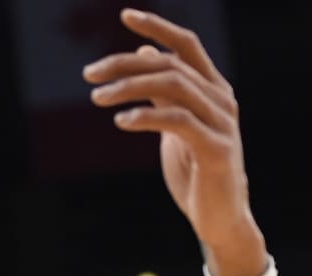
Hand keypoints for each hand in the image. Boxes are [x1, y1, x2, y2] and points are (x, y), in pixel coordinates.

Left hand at [83, 9, 266, 275]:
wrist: (220, 219)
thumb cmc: (196, 172)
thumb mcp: (176, 125)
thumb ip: (165, 92)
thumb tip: (147, 54)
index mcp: (213, 89)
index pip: (186, 45)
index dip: (157, 27)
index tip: (124, 16)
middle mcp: (222, 99)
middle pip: (169, 65)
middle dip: (125, 64)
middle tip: (89, 74)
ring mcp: (222, 123)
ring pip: (173, 87)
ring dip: (129, 88)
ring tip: (96, 98)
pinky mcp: (216, 149)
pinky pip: (178, 122)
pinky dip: (146, 116)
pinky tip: (121, 120)